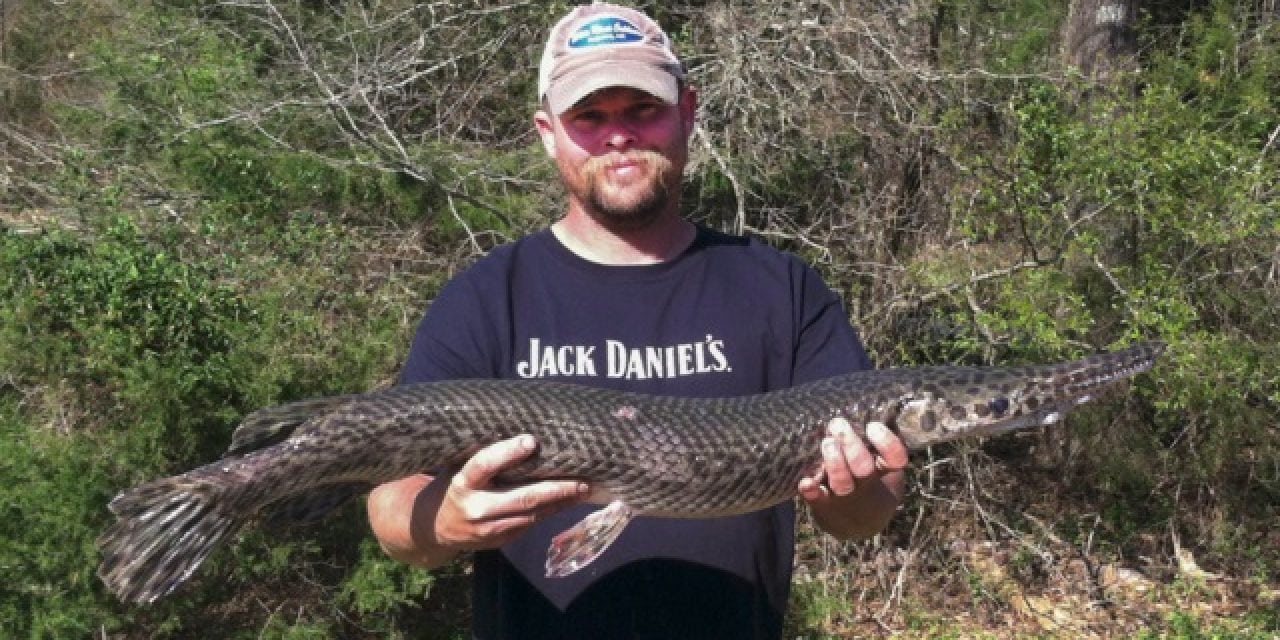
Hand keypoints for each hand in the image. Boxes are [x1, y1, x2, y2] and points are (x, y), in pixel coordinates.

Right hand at [429, 434, 588, 551]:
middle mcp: (476, 508)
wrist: (436, 527)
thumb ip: (483, 455)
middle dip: (555, 489)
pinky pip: (529, 525)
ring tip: (584, 490)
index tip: (531, 441)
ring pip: (531, 515)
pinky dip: (550, 512)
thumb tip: (523, 432)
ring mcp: (488, 528)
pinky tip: (568, 502)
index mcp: (462, 483)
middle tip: (581, 480)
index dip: (507, 453)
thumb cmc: (454, 484)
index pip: (484, 465)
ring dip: (560, 503)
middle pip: (521, 497)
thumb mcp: (459, 466)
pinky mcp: (499, 541)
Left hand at [796, 418, 908, 538]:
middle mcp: (865, 483)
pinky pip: (816, 500)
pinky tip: (805, 482)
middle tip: (838, 424)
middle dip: (852, 446)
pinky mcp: (822, 504)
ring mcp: (844, 495)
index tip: (873, 426)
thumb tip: (870, 396)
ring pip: (843, 483)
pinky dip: (811, 491)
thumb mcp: (878, 456)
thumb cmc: (865, 471)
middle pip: (864, 468)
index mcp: (883, 469)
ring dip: (834, 463)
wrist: (854, 517)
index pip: (895, 459)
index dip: (887, 444)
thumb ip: (876, 433)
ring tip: (826, 442)